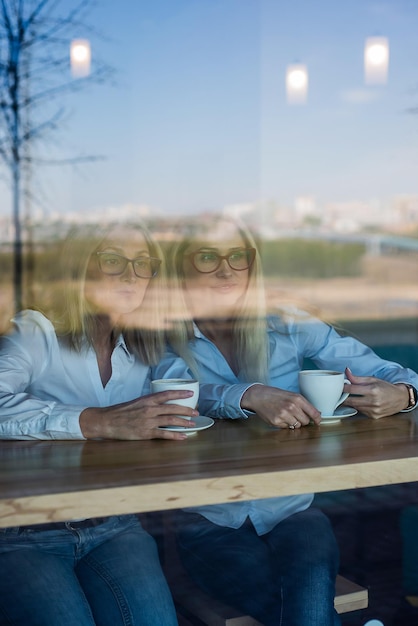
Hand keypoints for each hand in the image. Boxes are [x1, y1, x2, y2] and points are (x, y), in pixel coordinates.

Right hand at [79, 390, 198, 440]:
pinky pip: (164, 434)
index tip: (191, 393)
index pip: (167, 394)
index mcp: (147, 400)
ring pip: (171, 421)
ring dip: (184, 422)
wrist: (107, 421)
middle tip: (196, 412)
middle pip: (173, 408)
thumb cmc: (120, 412)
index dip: (180, 393)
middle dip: (186, 410)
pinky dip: (175, 436)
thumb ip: (149, 403)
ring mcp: (148, 421)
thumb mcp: (136, 402)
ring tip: (192, 424)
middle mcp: (149, 409)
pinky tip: (183, 437)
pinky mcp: (145, 433)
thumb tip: (162, 404)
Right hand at [241, 384, 320, 428]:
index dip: (318, 419)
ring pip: (297, 426)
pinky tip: (279, 417)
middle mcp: (291, 407)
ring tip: (286, 415)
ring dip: (293, 423)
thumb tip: (317, 414)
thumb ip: (304, 404)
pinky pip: (287, 428)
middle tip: (295, 415)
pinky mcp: (276, 422)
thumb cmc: (275, 395)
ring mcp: (284, 415)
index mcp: (297, 398)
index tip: (318, 422)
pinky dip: (284, 424)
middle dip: (302, 420)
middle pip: (306, 422)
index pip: (314, 412)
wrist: (259, 396)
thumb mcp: (291, 395)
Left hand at [343, 367, 409, 418]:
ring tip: (350, 397)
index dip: (343, 388)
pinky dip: (358, 407)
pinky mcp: (374, 416)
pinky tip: (361, 403)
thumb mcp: (372, 379)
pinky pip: (361, 411)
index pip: (351, 390)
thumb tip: (346, 372)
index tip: (339, 386)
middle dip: (343, 397)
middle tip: (339, 394)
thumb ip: (357, 378)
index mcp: (372, 390)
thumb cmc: (386, 387)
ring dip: (350, 403)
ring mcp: (374, 410)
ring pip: (354, 407)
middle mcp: (373, 402)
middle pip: (350, 401)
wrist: (400, 398)